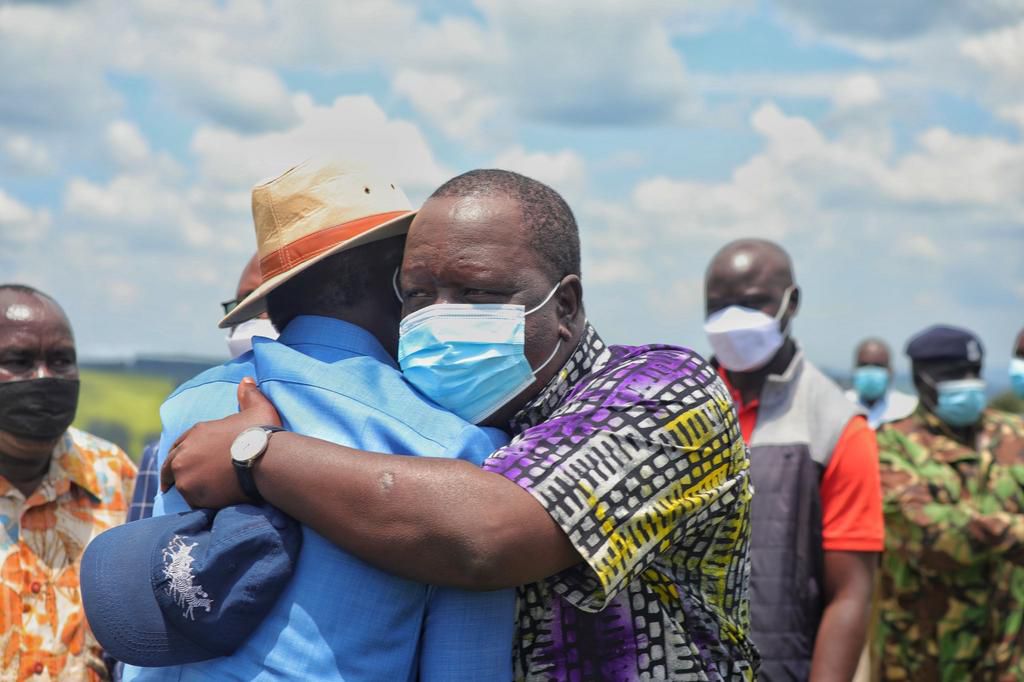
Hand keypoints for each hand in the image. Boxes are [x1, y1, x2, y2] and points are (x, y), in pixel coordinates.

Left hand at [161, 377, 282, 507]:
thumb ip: (249, 394)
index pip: (178, 445)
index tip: (180, 461)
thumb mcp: (258, 408)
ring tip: (200, 495)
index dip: (180, 453)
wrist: (266, 461)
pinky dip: (200, 502)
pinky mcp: (193, 496)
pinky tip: (210, 502)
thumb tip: (247, 380)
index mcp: (196, 432)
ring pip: (182, 485)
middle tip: (172, 484)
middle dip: (171, 474)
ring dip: (189, 489)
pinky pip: (193, 502)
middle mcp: (184, 454)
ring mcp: (186, 476)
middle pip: (170, 467)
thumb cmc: (262, 434)